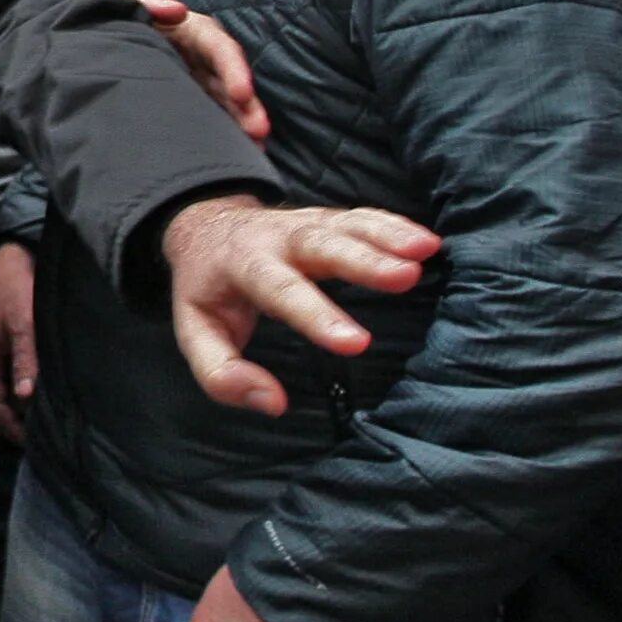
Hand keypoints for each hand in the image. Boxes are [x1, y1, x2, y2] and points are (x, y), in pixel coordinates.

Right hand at [0, 242, 37, 442]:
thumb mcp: (23, 322)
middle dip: (15, 422)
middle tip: (41, 439)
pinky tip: (45, 390)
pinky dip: (27, 387)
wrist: (17, 252)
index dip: (10, 427)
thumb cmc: (17, 286)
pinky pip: (16, 372)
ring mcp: (0, 346)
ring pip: (8, 387)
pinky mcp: (12, 337)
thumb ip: (25, 357)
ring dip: (22, 405)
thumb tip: (25, 397)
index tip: (32, 444)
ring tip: (46, 420)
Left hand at [112, 0, 268, 142]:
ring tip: (255, 149)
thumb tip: (177, 9)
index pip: (218, 48)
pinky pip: (210, 117)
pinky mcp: (186, 100)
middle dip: (247, 106)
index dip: (233, 69)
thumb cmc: (119, 10)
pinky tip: (237, 153)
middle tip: (258, 132)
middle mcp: (200, 58)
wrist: (97, 35)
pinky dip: (223, 134)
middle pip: (230, 82)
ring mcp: (195, 81)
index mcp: (191, 30)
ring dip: (241, 125)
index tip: (242, 93)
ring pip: (225, 104)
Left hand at [161, 195, 437, 415]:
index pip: (280, 290)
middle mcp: (276, 238)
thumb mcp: (196, 333)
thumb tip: (273, 403)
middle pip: (321, 246)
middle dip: (364, 261)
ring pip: (347, 226)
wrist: (204, 228)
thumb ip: (223, 374)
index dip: (317, 315)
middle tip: (406, 276)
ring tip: (426, 250)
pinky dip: (393, 225)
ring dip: (387, 236)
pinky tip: (426, 241)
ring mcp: (304, 223)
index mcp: (242, 265)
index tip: (356, 343)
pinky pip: (361, 218)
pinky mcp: (327, 219)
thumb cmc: (208, 291)